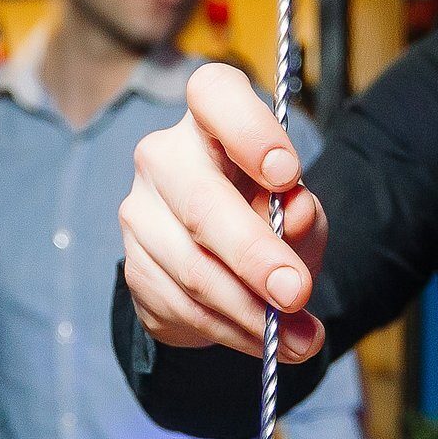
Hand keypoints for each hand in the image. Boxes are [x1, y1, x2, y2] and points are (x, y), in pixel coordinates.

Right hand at [120, 62, 327, 361]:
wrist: (223, 265)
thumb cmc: (265, 218)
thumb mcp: (298, 213)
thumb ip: (302, 214)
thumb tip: (295, 213)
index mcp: (209, 121)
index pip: (214, 95)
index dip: (250, 131)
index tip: (288, 175)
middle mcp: (163, 158)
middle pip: (201, 203)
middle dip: (254, 257)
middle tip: (296, 294)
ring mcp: (140, 214)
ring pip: (194, 270)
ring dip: (251, 313)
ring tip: (300, 339)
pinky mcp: (135, 268)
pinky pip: (184, 308)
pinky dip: (232, 332)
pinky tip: (266, 343)